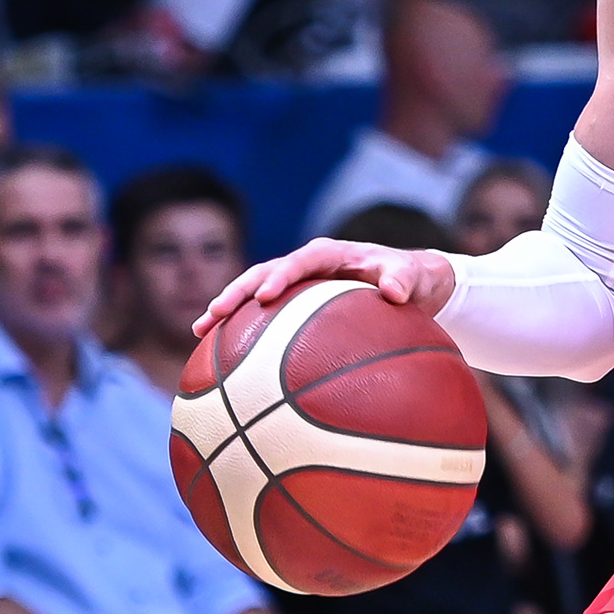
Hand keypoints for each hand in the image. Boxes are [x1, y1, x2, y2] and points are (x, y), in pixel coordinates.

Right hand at [192, 240, 457, 347]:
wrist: (411, 284)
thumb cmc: (411, 277)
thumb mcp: (413, 276)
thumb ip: (403, 279)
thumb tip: (395, 291)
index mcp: (329, 254)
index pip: (299, 262)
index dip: (280, 276)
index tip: (265, 296)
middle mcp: (307, 266)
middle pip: (262, 275)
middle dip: (236, 293)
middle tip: (213, 314)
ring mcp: (298, 287)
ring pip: (254, 295)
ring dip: (228, 310)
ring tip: (199, 332)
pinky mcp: (295, 307)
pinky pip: (265, 318)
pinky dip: (243, 333)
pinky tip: (221, 359)